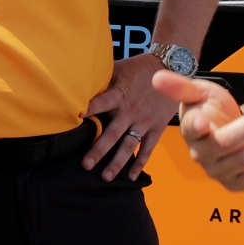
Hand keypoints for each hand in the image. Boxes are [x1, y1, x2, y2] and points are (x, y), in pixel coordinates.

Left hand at [83, 53, 174, 180]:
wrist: (171, 67)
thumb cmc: (140, 68)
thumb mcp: (119, 68)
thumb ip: (102, 79)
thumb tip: (79, 80)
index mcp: (119, 94)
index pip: (99, 103)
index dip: (87, 111)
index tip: (72, 121)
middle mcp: (130, 111)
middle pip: (112, 134)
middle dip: (98, 150)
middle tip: (86, 165)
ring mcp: (144, 121)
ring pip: (129, 146)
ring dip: (117, 162)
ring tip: (106, 177)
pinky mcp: (156, 127)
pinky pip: (147, 148)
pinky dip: (140, 163)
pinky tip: (131, 176)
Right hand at [152, 70, 243, 191]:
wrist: (226, 128)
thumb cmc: (210, 108)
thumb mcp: (199, 92)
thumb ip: (181, 86)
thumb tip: (156, 77)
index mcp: (190, 131)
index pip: (191, 130)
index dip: (196, 127)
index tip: (203, 121)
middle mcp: (200, 154)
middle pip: (225, 144)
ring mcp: (217, 171)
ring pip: (243, 161)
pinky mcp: (235, 182)